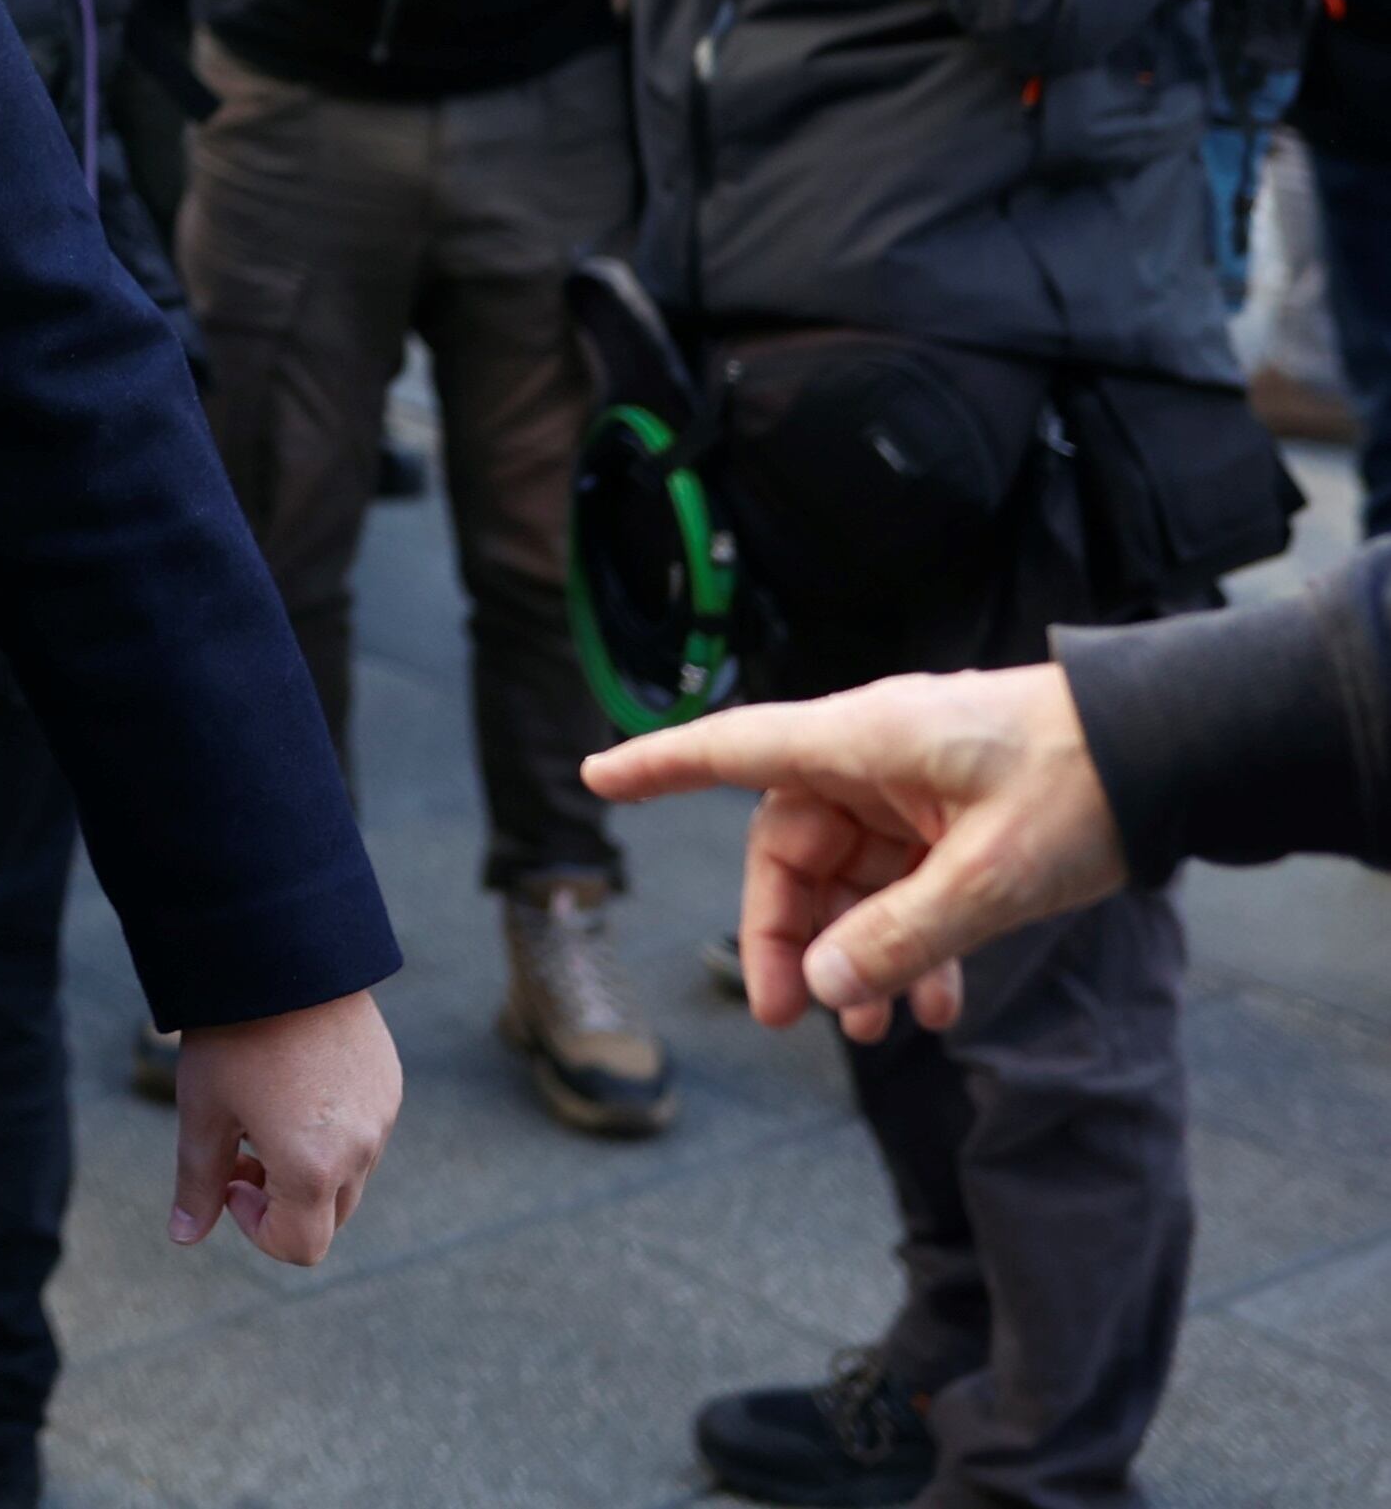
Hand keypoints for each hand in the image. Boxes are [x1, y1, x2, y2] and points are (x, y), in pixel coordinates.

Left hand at [170, 988, 397, 1262]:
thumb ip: (198, 1182)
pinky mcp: (390, 1083)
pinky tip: (293, 1083)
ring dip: (309, 1166)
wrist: (280, 954)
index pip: (300, 1247)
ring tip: (265, 1109)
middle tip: (241, 1148)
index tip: (230, 1178)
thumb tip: (185, 1237)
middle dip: (282, 1201)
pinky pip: (365, 1132)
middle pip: (328, 1216)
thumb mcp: (203, 1112)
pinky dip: (331, 1132)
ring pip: (349, 1175)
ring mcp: (382, 1116)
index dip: (256, 1230)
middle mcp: (361, 1150)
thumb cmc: (232, 1036)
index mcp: (313, 1169)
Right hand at [584, 664, 1122, 1040]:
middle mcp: (874, 759)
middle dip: (786, 937)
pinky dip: (911, 947)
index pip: (733, 750)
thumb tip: (821, 988)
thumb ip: (902, 936)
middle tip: (787, 1017)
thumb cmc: (1087, 784)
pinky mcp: (955, 818)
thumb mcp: (994, 876)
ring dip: (853, 955)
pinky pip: (906, 888)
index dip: (660, 766)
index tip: (596, 780)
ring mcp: (914, 790)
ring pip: (849, 881)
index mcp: (864, 741)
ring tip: (868, 1035)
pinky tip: (933, 1010)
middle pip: (791, 849)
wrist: (1180, 754)